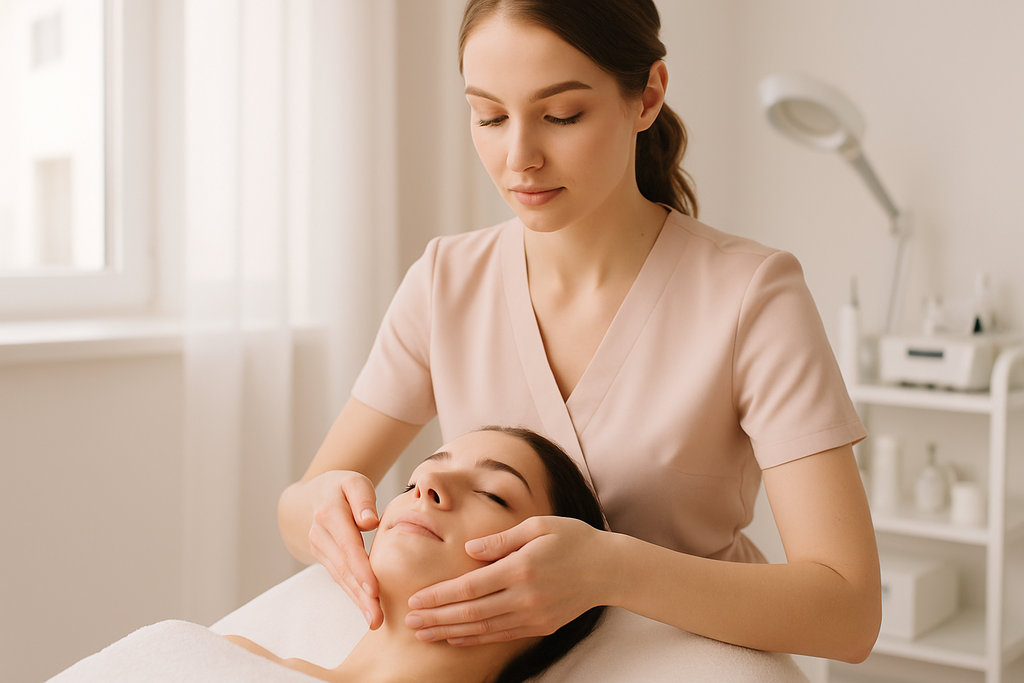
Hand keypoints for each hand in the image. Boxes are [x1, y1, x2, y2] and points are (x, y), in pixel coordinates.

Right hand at [305, 470, 383, 628]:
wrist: (311, 496)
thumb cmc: (341, 487)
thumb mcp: (354, 482)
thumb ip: (363, 499)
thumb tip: (369, 522)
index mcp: (330, 513)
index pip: (348, 545)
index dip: (361, 568)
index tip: (374, 589)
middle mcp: (320, 534)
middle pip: (344, 567)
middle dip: (361, 594)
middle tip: (377, 618)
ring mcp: (319, 548)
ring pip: (340, 577)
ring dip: (357, 600)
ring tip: (375, 621)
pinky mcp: (324, 558)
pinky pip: (339, 577)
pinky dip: (353, 594)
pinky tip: (366, 610)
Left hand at [404, 516, 603, 644]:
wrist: (609, 569)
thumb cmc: (573, 538)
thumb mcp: (539, 526)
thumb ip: (501, 539)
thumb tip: (469, 549)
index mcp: (521, 568)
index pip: (469, 587)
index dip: (439, 595)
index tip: (415, 600)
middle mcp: (525, 596)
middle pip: (470, 613)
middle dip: (436, 618)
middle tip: (409, 622)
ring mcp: (533, 615)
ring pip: (483, 629)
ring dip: (450, 632)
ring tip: (424, 633)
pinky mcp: (541, 626)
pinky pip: (501, 635)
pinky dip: (476, 638)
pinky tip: (456, 637)